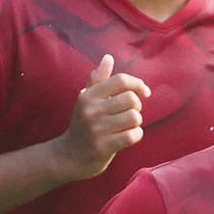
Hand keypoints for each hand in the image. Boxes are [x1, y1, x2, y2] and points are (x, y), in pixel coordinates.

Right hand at [60, 52, 149, 177]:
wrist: (68, 156)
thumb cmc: (82, 125)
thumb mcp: (86, 100)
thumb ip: (98, 79)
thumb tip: (108, 57)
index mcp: (88, 95)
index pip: (120, 80)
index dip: (138, 84)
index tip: (144, 92)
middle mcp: (91, 110)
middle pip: (131, 99)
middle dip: (136, 107)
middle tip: (129, 113)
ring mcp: (96, 129)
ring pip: (134, 117)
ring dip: (136, 122)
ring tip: (127, 126)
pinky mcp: (103, 147)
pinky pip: (132, 135)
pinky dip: (135, 135)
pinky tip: (127, 137)